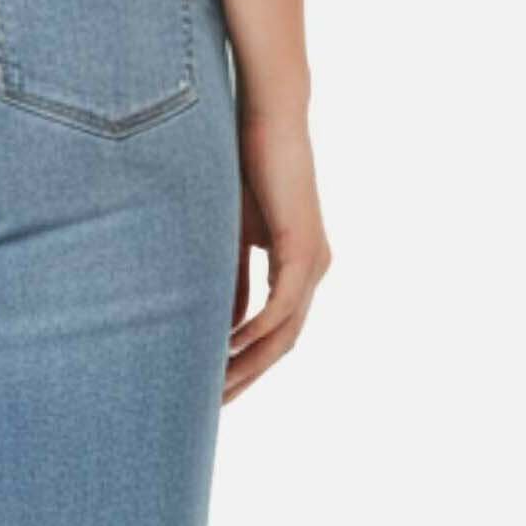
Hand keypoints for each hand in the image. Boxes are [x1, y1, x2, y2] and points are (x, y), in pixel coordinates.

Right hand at [226, 111, 330, 401]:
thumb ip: (228, 281)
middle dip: (247, 377)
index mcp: (297, 268)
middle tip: (212, 405)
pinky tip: (226, 349)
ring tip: (216, 387)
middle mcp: (313, 271)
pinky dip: (254, 332)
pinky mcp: (303, 250)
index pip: (274, 332)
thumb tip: (218, 326)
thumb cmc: (245, 169)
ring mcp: (313, 263)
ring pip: (284, 333)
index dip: (246, 364)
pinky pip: (280, 307)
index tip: (215, 388)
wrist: (267, 121)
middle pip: (282, 344)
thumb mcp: (229, 238)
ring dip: (250, 364)